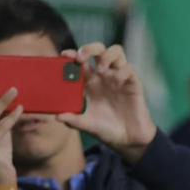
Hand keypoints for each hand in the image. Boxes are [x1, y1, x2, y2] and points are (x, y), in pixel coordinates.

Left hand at [57, 43, 156, 164]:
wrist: (128, 141)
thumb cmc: (107, 130)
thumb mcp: (87, 125)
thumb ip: (73, 120)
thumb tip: (57, 116)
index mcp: (90, 83)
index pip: (81, 61)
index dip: (72, 55)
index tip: (64, 55)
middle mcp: (104, 76)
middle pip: (98, 50)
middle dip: (89, 48)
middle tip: (81, 57)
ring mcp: (119, 78)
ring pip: (116, 51)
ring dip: (106, 55)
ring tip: (101, 69)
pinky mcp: (133, 83)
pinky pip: (129, 68)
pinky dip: (121, 72)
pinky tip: (116, 85)